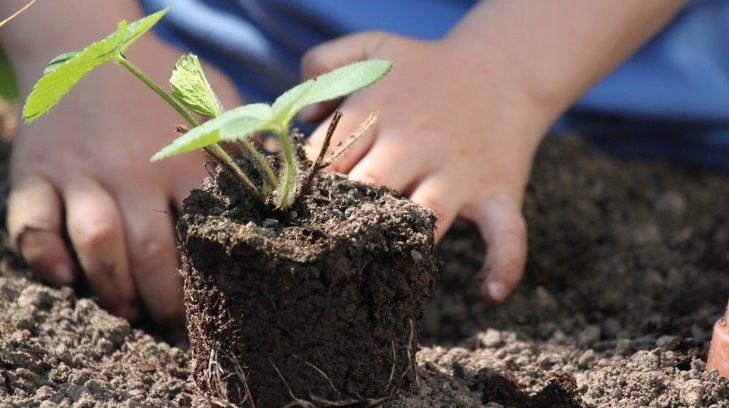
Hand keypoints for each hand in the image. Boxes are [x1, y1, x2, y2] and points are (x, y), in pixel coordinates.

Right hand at [6, 31, 239, 336]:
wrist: (83, 40)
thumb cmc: (157, 77)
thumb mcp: (211, 96)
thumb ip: (242, 136)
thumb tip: (282, 176)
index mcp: (181, 157)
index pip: (203, 232)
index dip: (212, 279)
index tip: (220, 307)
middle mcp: (131, 169)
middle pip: (151, 252)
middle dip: (165, 302)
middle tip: (174, 329)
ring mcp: (81, 171)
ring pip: (97, 244)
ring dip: (113, 290)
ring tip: (129, 314)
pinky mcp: (37, 171)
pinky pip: (31, 221)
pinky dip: (42, 255)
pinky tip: (64, 279)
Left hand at [301, 32, 551, 302]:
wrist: (505, 68)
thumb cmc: (428, 68)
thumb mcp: (373, 46)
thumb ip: (324, 63)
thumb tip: (302, 118)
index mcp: (380, 111)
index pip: (328, 158)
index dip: (306, 187)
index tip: (292, 210)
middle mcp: (416, 144)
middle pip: (367, 190)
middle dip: (342, 217)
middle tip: (321, 244)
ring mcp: (458, 172)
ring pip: (424, 217)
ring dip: (401, 243)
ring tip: (378, 268)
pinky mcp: (498, 192)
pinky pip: (507, 235)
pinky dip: (504, 265)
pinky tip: (488, 294)